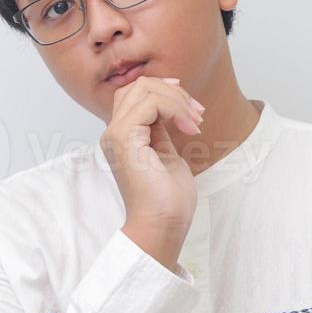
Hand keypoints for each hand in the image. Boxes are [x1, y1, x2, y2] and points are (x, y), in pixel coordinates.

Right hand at [101, 76, 205, 247]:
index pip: (136, 94)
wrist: (163, 226)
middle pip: (137, 86)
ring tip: (195, 121)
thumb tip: (167, 108)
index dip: (165, 92)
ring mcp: (116, 134)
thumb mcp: (166, 154)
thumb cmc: (167, 201)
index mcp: (123, 136)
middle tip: (197, 113)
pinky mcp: (124, 138)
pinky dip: (175, 108)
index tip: (193, 108)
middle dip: (173, 92)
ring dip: (177, 100)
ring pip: (143, 89)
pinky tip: (189, 127)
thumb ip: (160, 131)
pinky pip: (149, 103)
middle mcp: (114, 132)